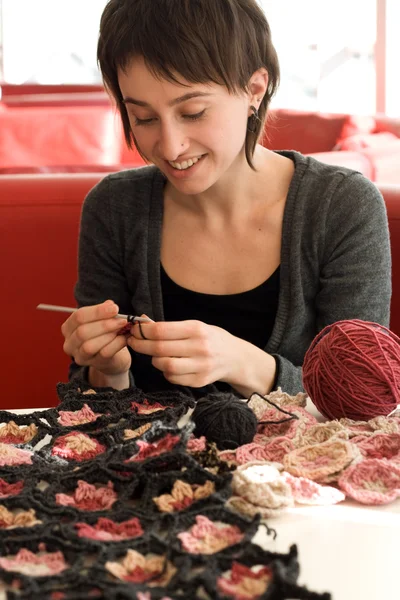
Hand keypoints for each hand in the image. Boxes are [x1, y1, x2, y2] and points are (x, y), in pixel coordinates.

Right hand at [61, 300, 131, 376]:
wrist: (113, 356)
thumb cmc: (105, 334)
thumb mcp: (103, 319)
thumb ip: (104, 310)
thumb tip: (110, 305)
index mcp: (68, 328)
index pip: (78, 317)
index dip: (97, 311)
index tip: (114, 308)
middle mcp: (69, 344)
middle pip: (82, 332)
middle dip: (104, 324)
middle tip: (121, 319)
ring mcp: (80, 356)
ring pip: (89, 346)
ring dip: (108, 335)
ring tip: (122, 328)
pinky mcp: (94, 364)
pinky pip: (104, 354)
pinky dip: (116, 344)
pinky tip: (124, 338)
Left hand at [128, 319, 242, 387]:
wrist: (235, 358)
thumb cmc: (211, 338)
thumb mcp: (194, 326)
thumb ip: (170, 326)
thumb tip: (142, 321)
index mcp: (197, 329)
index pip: (161, 330)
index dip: (142, 331)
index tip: (134, 330)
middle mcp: (200, 348)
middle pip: (159, 348)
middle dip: (141, 345)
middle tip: (133, 342)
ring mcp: (200, 366)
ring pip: (164, 365)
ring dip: (154, 360)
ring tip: (155, 354)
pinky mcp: (199, 381)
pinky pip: (173, 378)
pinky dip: (165, 372)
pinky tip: (169, 365)